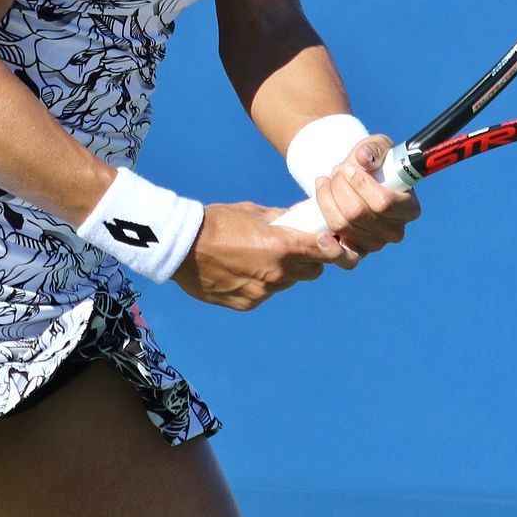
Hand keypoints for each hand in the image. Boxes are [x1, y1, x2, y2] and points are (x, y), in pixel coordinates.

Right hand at [171, 200, 358, 310]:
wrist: (182, 246)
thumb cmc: (217, 221)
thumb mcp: (252, 212)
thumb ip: (280, 219)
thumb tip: (298, 219)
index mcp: (282, 246)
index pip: (326, 253)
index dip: (335, 250)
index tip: (334, 245)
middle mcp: (277, 273)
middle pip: (311, 272)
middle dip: (308, 260)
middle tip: (294, 249)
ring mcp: (262, 292)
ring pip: (287, 283)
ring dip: (283, 272)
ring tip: (258, 257)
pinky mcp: (248, 304)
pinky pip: (265, 294)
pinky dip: (260, 284)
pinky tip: (241, 270)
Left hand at [312, 133, 420, 259]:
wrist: (352, 177)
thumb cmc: (370, 162)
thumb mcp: (376, 146)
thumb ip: (373, 149)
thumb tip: (363, 158)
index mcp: (408, 208)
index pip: (384, 203)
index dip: (362, 185)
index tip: (348, 168)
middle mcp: (395, 230)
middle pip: (358, 213)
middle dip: (339, 188)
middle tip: (335, 172)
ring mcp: (375, 244)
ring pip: (343, 225)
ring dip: (327, 200)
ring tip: (324, 182)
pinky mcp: (356, 252)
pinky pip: (344, 258)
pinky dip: (330, 247)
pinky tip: (321, 235)